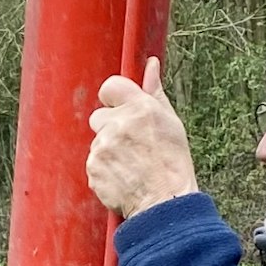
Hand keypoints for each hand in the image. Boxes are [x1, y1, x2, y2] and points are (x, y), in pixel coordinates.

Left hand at [86, 57, 200, 220]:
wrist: (165, 202)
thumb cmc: (172, 162)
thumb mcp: (169, 122)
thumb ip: (154, 92)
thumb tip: (150, 64)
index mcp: (140, 108)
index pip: (110, 86)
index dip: (113, 99)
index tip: (120, 109)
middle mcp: (119, 125)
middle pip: (99, 117)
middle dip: (110, 128)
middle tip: (131, 145)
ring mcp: (103, 148)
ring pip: (97, 142)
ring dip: (108, 151)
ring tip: (131, 164)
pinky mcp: (93, 169)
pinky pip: (93, 163)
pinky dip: (104, 170)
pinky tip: (123, 176)